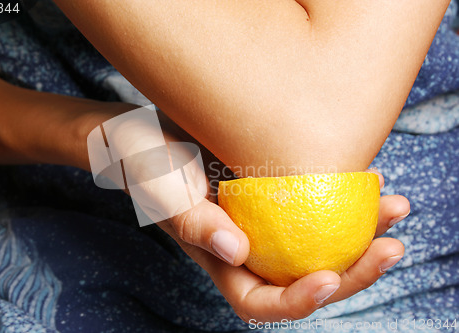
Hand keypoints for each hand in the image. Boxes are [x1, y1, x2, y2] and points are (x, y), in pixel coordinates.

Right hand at [158, 168, 407, 321]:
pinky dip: (346, 196)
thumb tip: (237, 251)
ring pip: (321, 241)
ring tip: (396, 208)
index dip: (296, 301)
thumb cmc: (145, 165)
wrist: (149, 132)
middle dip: (353, 273)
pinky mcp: (276, 191)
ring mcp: (267, 220)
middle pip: (306, 277)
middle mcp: (251, 247)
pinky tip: (370, 177)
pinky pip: (316, 201)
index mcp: (220, 261)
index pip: (260, 301)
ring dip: (363, 233)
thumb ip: (192, 223)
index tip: (327, 278)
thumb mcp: (161, 193)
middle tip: (391, 247)